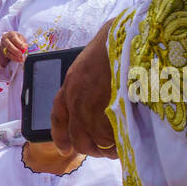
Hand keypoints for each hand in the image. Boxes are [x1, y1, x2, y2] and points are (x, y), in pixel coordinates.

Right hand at [0, 30, 27, 66]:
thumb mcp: (22, 38)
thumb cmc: (18, 39)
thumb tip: (25, 48)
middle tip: (21, 55)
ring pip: (8, 52)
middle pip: (9, 45)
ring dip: (15, 56)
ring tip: (22, 59)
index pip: (14, 39)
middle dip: (16, 51)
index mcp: (11, 34)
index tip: (24, 48)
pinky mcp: (3, 52)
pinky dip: (14, 59)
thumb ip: (23, 43)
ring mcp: (3, 46)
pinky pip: (8, 56)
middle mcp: (5, 39)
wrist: (11, 41)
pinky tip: (19, 60)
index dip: (19, 44)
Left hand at [52, 19, 117, 157]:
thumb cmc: (115, 44)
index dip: (61, 136)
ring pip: (97, 141)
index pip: (58, 117)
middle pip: (78, 138)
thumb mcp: (92, 62)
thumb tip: (98, 97)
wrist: (127, 36)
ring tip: (120, 147)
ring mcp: (92, 108)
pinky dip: (121, 144)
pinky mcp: (109, 113)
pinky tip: (128, 141)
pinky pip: (113, 138)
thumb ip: (88, 82)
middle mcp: (76, 100)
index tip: (65, 149)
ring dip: (109, 148)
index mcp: (70, 85)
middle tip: (104, 150)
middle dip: (91, 148)